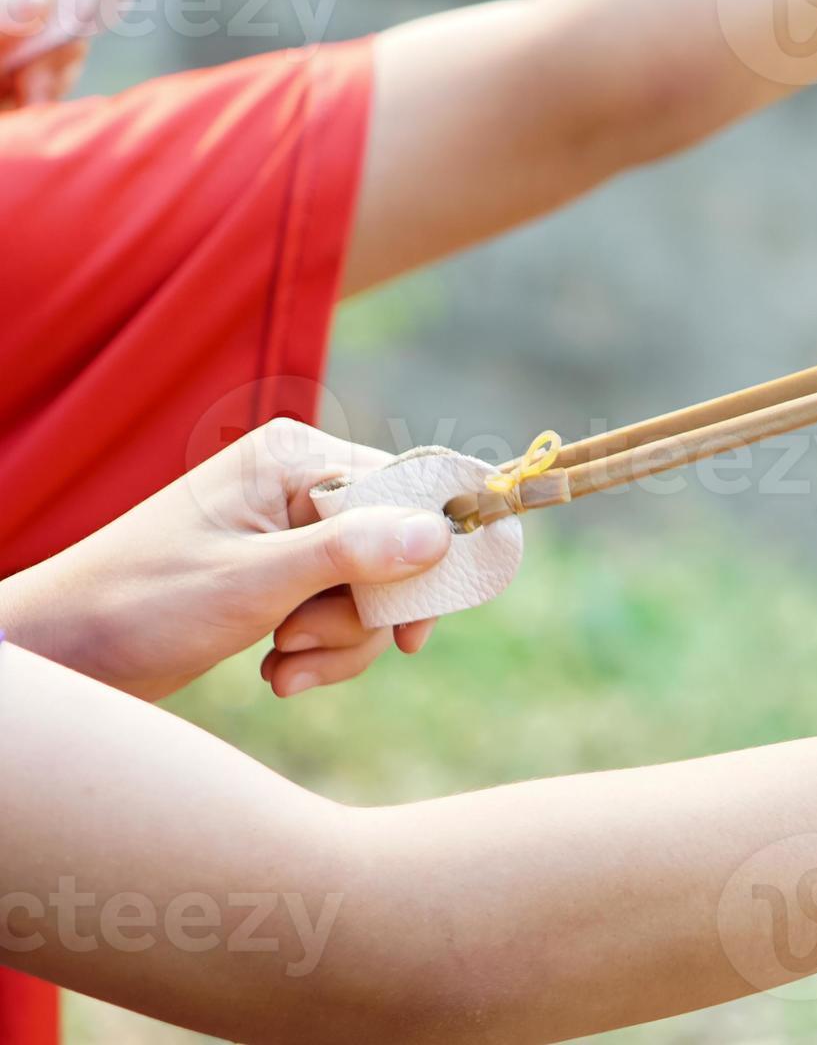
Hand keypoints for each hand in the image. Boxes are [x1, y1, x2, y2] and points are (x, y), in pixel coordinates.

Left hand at [0, 419, 451, 701]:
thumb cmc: (140, 606)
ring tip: (282, 666)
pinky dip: (319, 650)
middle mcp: (299, 485)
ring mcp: (289, 532)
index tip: (421, 623)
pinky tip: (276, 671)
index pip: (408, 489)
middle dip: (361, 615)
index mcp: (294, 458)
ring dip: (338, 642)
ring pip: (372, 590)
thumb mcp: (252, 583)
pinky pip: (340, 611)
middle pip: (397, 548)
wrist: (62, 657)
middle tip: (305, 645)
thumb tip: (441, 535)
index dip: (428, 556)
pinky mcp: (279, 575)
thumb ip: (350, 554)